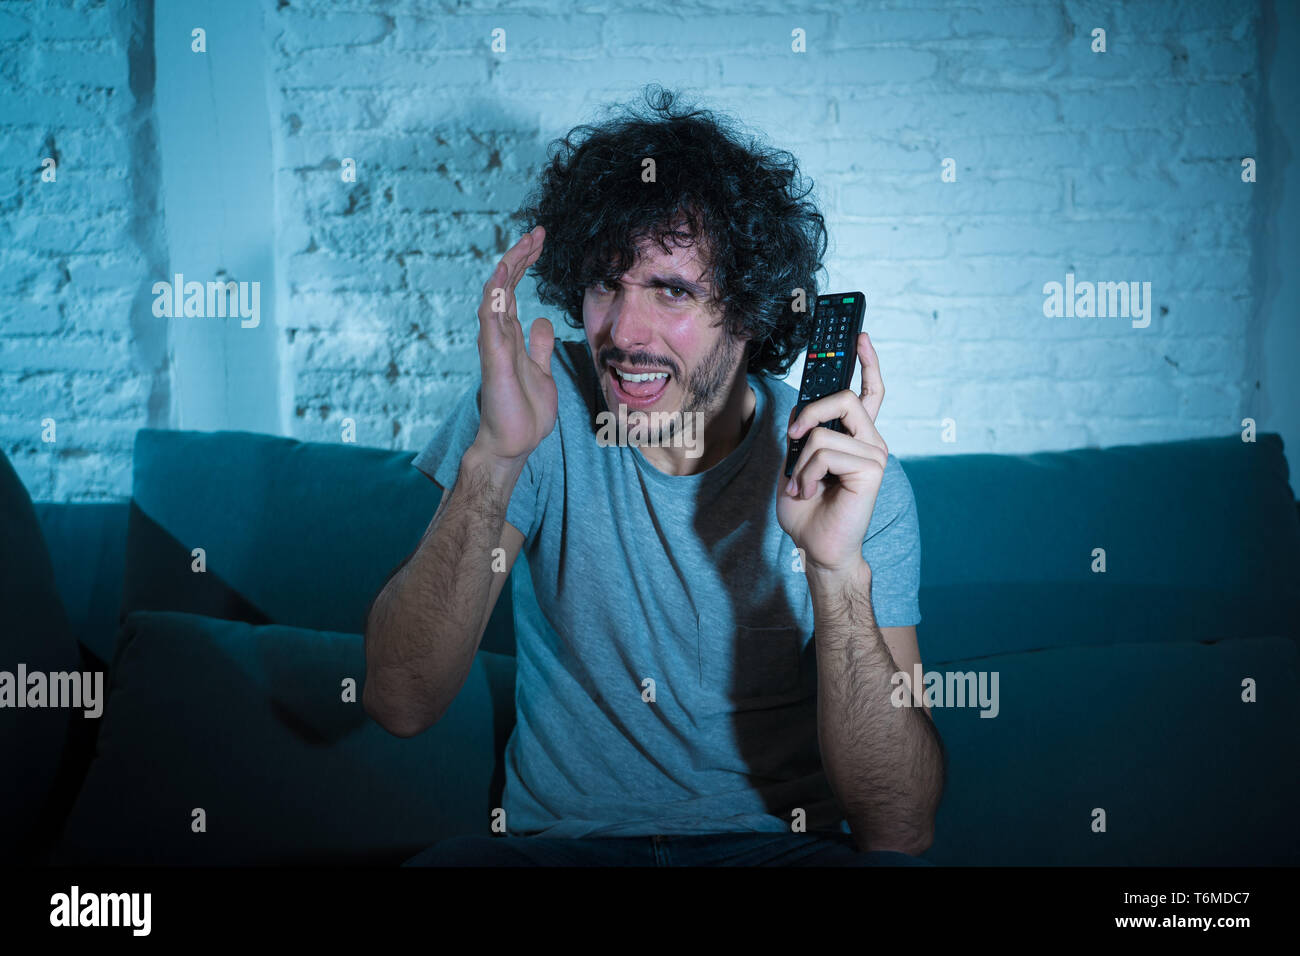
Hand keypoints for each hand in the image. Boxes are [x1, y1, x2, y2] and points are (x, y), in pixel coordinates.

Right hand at [472, 226, 556, 465]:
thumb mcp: (542, 370)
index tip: (541, 241)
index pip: (515, 289)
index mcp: (511, 335)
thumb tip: (543, 322)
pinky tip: (503, 271)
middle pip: (506, 283)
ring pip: (496, 293)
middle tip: (539, 231)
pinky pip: (491, 317)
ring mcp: (494, 342)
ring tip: (526, 241)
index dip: (526, 263)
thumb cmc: (524, 411)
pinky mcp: (493, 355)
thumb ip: (539, 346)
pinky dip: (496, 292)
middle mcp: (499, 333)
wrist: (513, 442)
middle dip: (521, 255)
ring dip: (510, 265)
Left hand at [776, 332, 888, 575]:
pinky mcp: (872, 468)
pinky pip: (824, 451)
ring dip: (800, 463)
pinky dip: (806, 473)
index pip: (868, 392)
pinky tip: (811, 491)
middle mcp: (870, 441)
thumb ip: (803, 434)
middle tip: (793, 440)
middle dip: (809, 413)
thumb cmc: (808, 509)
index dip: (867, 362)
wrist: (818, 548)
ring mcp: (874, 453)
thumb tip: (802, 413)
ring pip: (823, 432)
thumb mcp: (795, 462)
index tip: (860, 335)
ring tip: (803, 486)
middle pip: (843, 397)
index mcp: (855, 437)